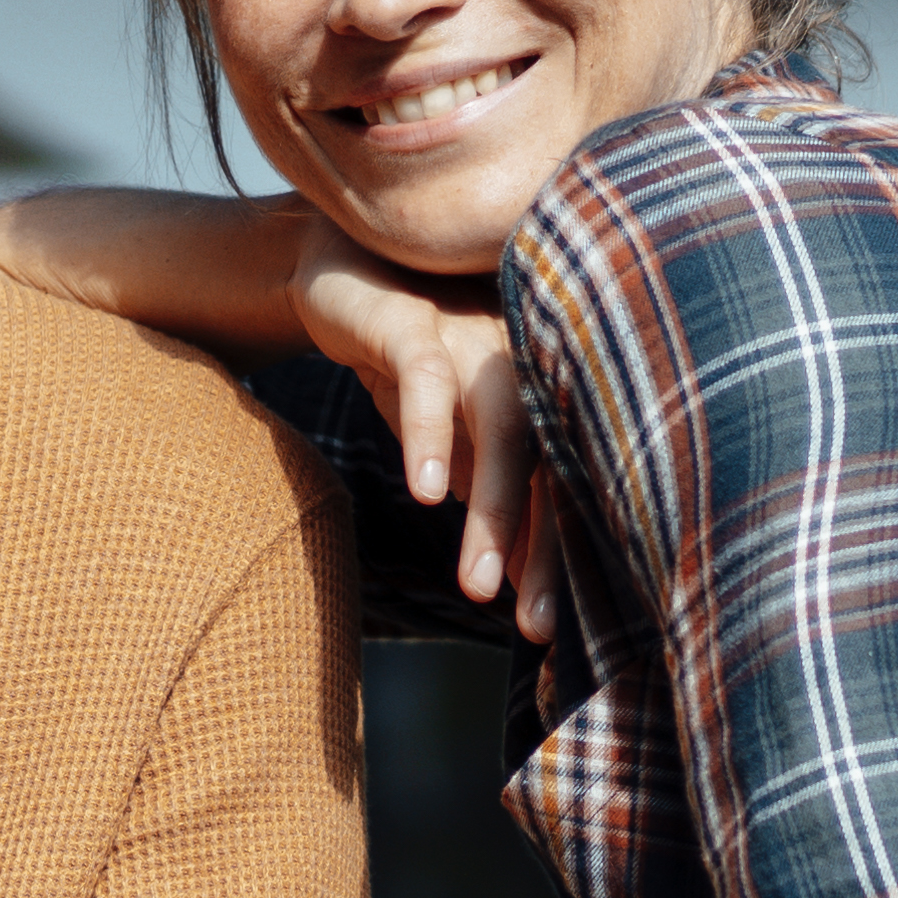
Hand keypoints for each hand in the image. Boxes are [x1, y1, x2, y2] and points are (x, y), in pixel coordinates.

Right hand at [294, 243, 549, 640]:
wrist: (336, 269)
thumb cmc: (409, 355)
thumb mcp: (446, 432)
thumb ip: (483, 485)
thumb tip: (519, 571)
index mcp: (539, 392)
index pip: (561, 483)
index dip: (557, 554)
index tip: (549, 629)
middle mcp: (520, 364)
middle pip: (550, 464)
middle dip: (543, 550)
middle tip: (536, 627)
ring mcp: (472, 337)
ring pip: (500, 427)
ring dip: (493, 510)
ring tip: (477, 586)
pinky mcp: (414, 320)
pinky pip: (427, 378)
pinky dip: (429, 436)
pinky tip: (420, 494)